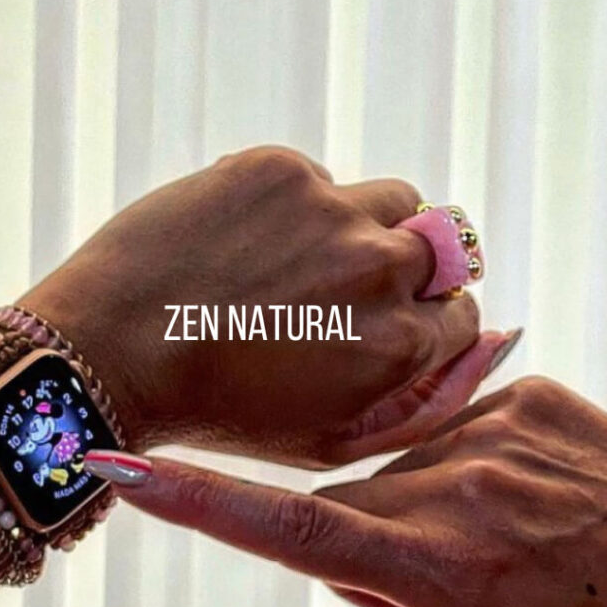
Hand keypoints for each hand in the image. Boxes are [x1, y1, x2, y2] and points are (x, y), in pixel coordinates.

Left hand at [21, 145, 514, 465]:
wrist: (111, 355)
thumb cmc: (224, 413)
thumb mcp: (332, 439)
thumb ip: (423, 398)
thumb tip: (495, 338)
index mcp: (397, 343)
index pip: (462, 312)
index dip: (428, 319)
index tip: (389, 323)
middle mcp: (376, 268)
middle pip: (440, 247)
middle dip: (404, 270)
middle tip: (343, 289)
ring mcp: (327, 209)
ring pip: (392, 198)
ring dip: (365, 225)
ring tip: (305, 259)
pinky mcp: (276, 168)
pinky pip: (319, 179)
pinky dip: (297, 207)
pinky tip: (248, 244)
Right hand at [84, 377, 606, 606]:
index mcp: (438, 566)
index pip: (287, 531)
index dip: (194, 502)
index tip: (120, 467)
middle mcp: (453, 483)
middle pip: (343, 513)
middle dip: (367, 553)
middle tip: (448, 587)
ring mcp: (488, 427)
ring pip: (397, 474)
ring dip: (419, 514)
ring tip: (497, 543)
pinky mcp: (519, 391)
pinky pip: (447, 433)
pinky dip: (462, 471)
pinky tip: (523, 498)